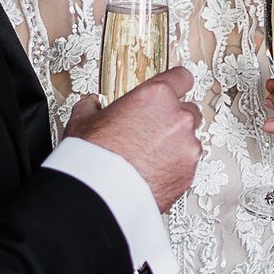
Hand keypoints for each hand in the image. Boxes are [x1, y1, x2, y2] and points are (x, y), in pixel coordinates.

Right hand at [69, 66, 199, 211]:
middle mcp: (178, 118)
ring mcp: (188, 147)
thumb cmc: (94, 158)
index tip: (174, 88)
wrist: (100, 196)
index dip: (176, 83)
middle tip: (152, 130)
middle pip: (189, 110)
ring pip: (190, 140)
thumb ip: (92, 107)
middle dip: (174, 119)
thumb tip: (90, 105)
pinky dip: (175, 167)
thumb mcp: (83, 122)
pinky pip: (187, 165)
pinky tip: (153, 172)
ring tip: (149, 157)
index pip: (181, 77)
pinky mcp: (190, 173)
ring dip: (175, 145)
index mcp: (156, 96)